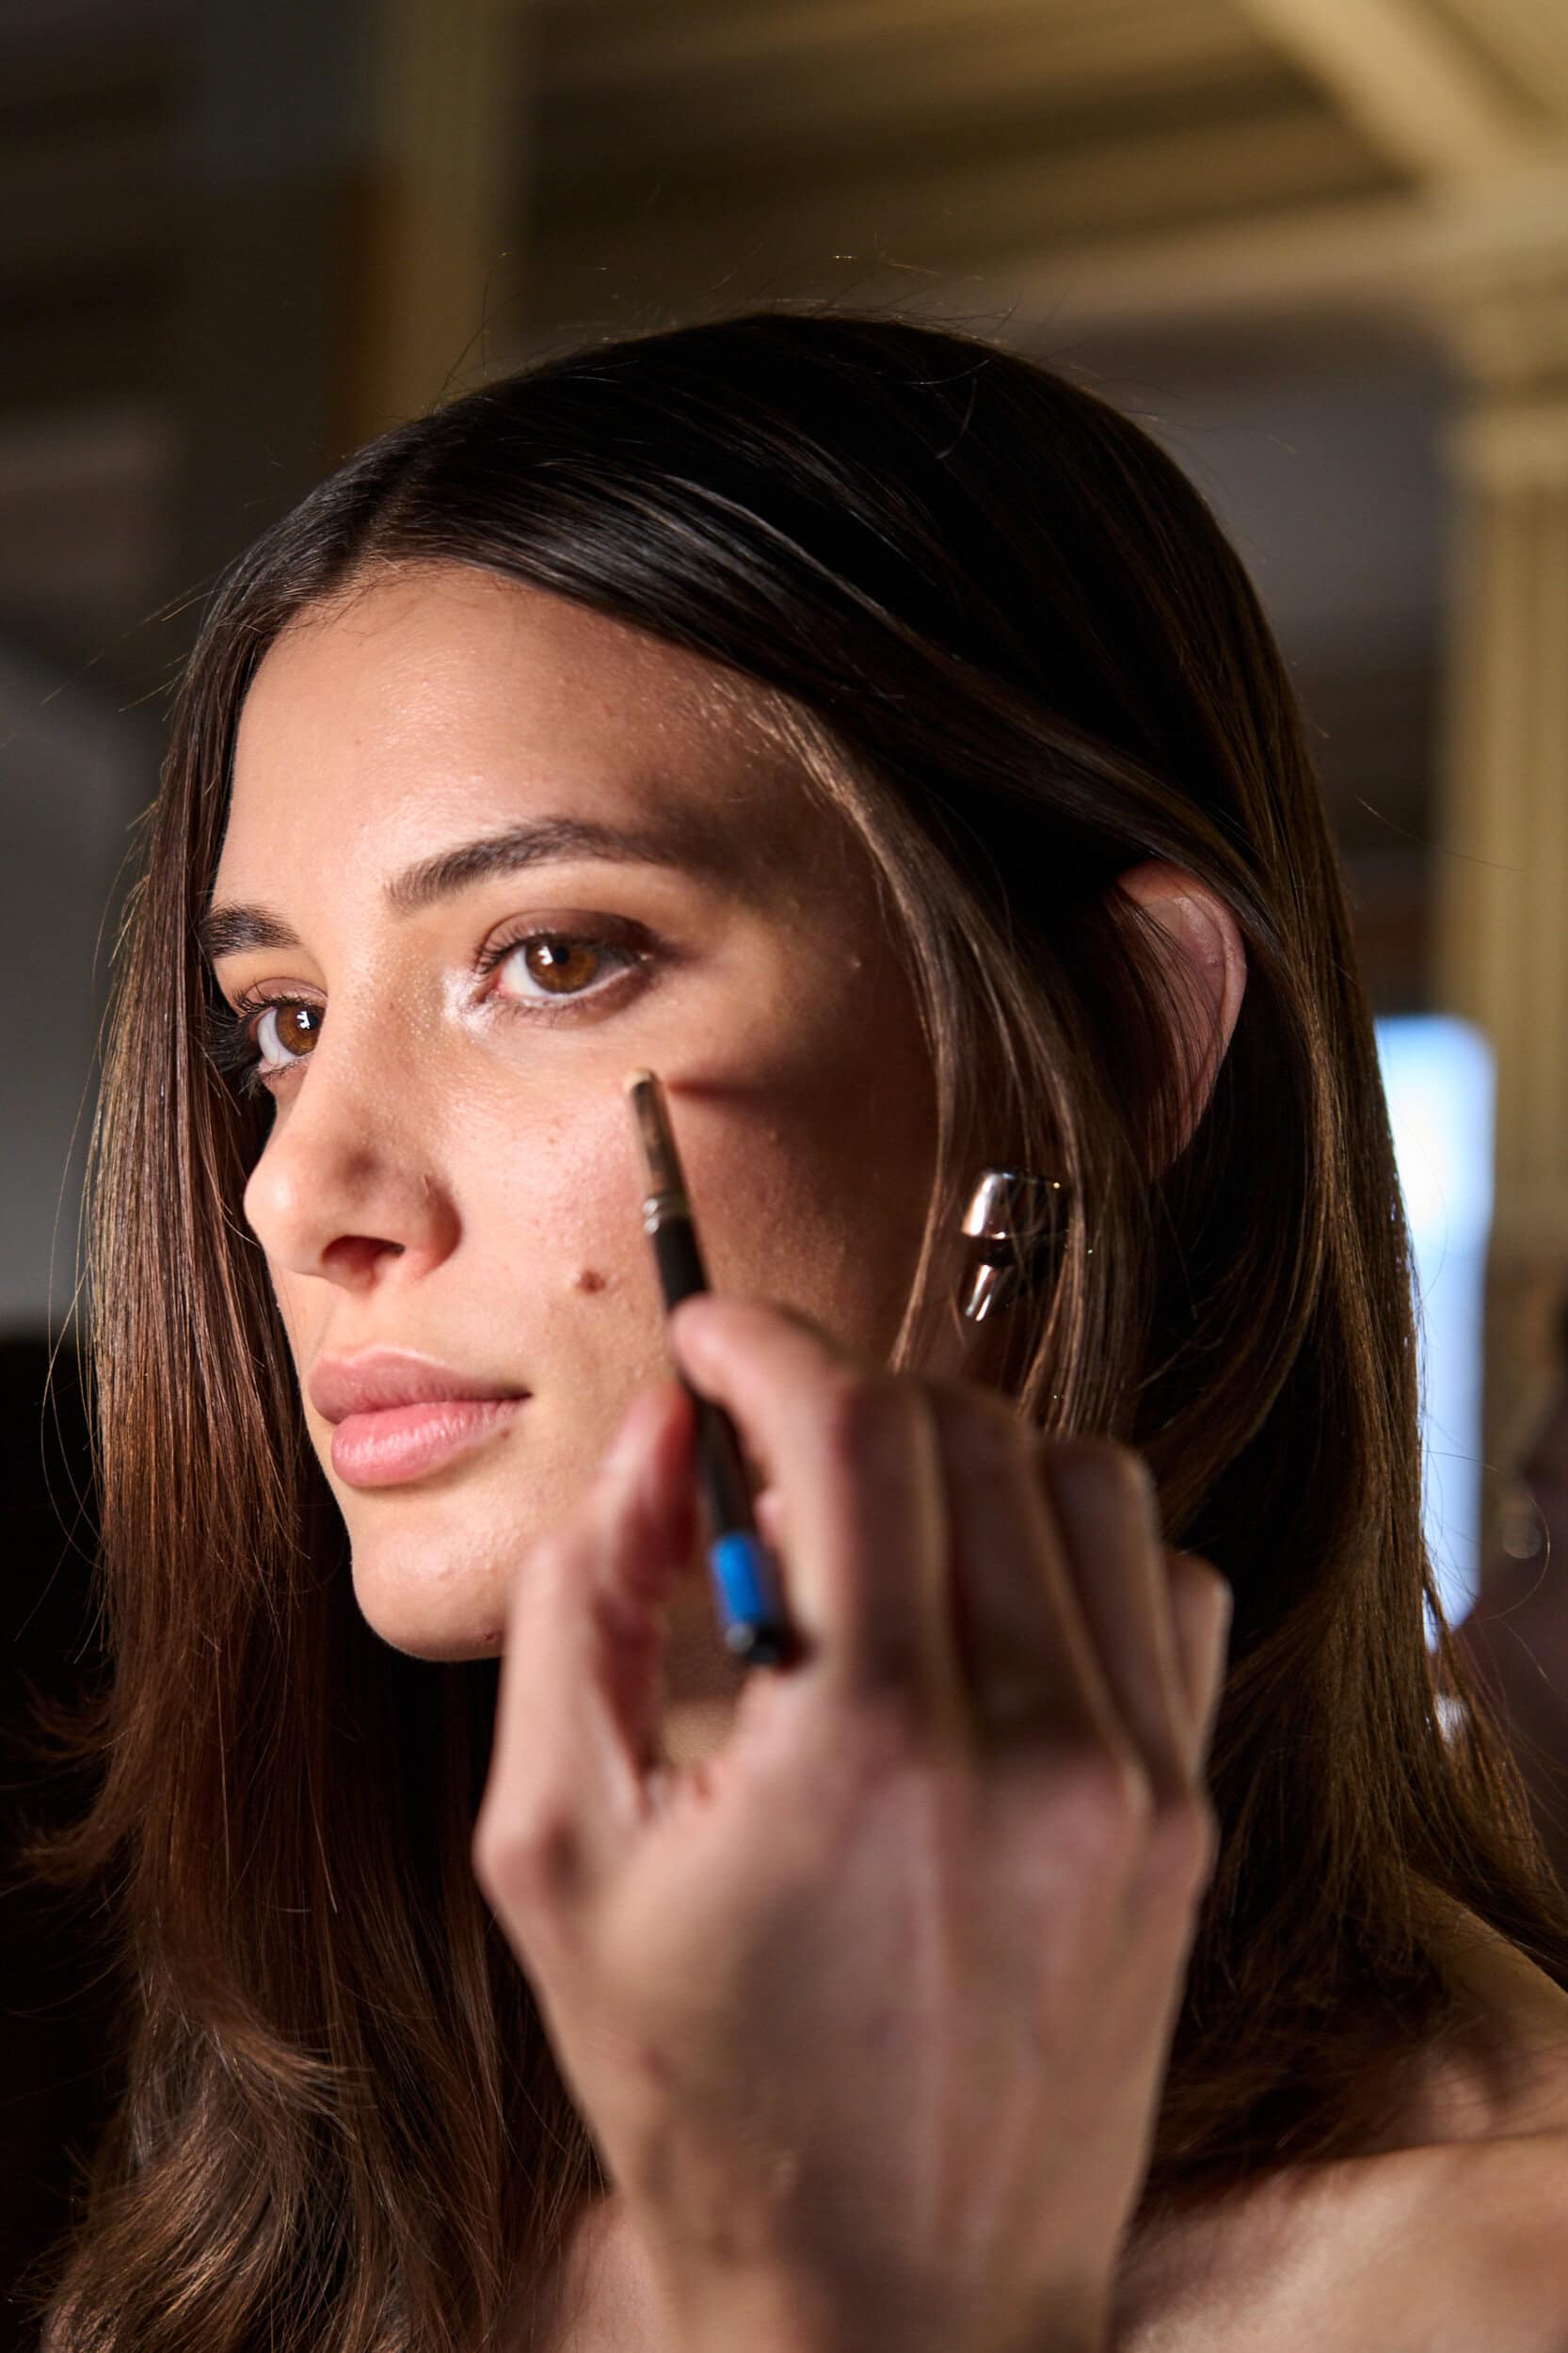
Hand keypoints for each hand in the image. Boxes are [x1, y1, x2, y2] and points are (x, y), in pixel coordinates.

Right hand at [473, 1296, 1229, 2352]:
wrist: (889, 2306)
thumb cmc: (700, 2091)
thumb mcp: (550, 1854)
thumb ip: (580, 1611)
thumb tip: (658, 1447)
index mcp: (868, 1745)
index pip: (852, 1424)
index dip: (763, 1343)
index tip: (705, 1341)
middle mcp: (1036, 1741)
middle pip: (964, 1427)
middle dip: (837, 1396)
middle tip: (752, 1461)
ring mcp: (1139, 1779)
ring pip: (1083, 1478)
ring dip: (960, 1454)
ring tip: (867, 1530)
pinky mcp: (1188, 1816)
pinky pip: (1165, 1584)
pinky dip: (1071, 1544)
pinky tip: (983, 1608)